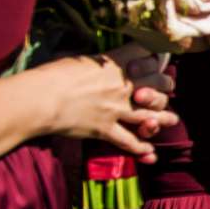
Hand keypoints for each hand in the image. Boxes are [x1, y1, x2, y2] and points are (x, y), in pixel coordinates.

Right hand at [33, 53, 162, 159]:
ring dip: (163, 119)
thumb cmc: (52, 75)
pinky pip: (130, 142)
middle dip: (164, 88)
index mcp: (116, 64)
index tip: (153, 60)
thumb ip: (98, 62)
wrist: (38, 99)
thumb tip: (100, 61)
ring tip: (171, 120)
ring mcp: (116, 109)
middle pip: (159, 85)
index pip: (148, 55)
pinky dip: (141, 149)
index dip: (154, 58)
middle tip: (163, 91)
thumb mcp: (79, 59)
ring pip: (151, 115)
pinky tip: (149, 153)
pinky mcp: (105, 130)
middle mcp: (123, 86)